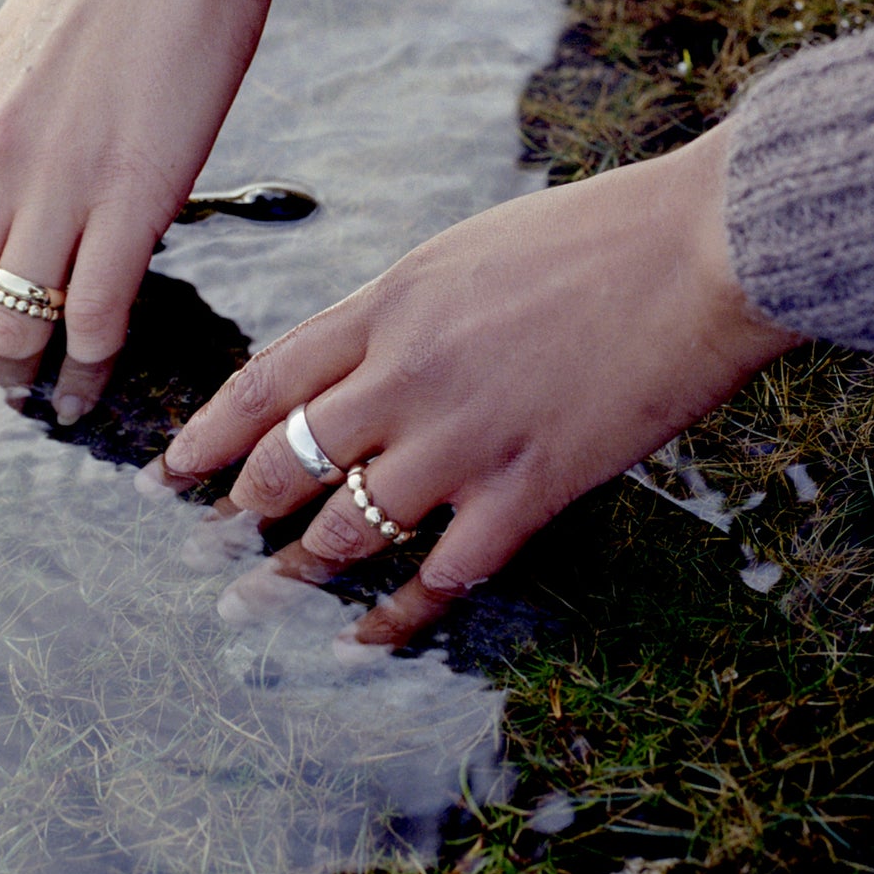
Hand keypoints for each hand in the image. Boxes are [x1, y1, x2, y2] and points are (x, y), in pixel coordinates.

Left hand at [0, 0, 378, 408]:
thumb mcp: (25, 49)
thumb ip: (8, 124)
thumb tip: (14, 178)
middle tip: (13, 387)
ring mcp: (58, 182)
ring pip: (13, 327)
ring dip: (30, 381)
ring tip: (56, 405)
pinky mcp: (134, 193)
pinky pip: (94, 312)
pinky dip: (92, 361)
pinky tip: (103, 376)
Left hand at [155, 123, 800, 646]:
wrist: (706, 248)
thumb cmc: (595, 235)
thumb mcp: (464, 252)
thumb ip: (399, 311)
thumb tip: (353, 364)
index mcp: (389, 305)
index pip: (264, 380)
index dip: (205, 436)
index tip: (167, 473)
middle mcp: (406, 375)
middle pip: (287, 461)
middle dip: (238, 511)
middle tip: (209, 546)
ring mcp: (464, 439)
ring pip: (346, 527)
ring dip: (295, 571)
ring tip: (259, 600)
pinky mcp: (528, 491)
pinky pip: (440, 576)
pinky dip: (395, 616)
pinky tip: (365, 638)